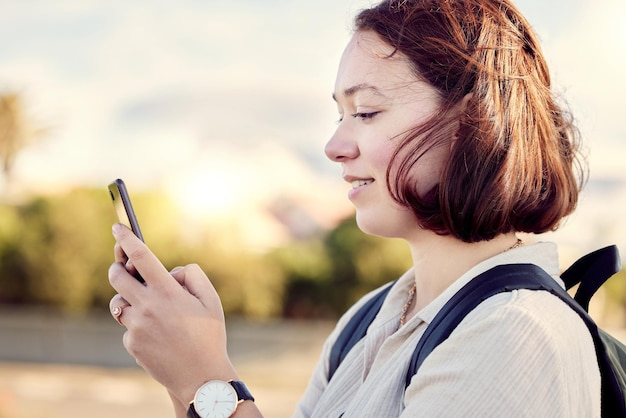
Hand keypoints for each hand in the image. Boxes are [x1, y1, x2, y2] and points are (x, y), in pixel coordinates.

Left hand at [108, 223, 237, 404]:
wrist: (200, 377)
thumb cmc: (210, 336)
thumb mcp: (211, 301)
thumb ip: (193, 276)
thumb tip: (172, 271)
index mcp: (168, 292)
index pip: (140, 256)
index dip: (126, 238)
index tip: (117, 227)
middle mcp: (147, 307)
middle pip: (117, 276)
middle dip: (117, 267)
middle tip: (124, 268)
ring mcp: (137, 327)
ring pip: (119, 303)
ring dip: (128, 300)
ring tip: (150, 309)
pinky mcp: (132, 344)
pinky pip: (128, 327)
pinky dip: (139, 326)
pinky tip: (158, 336)